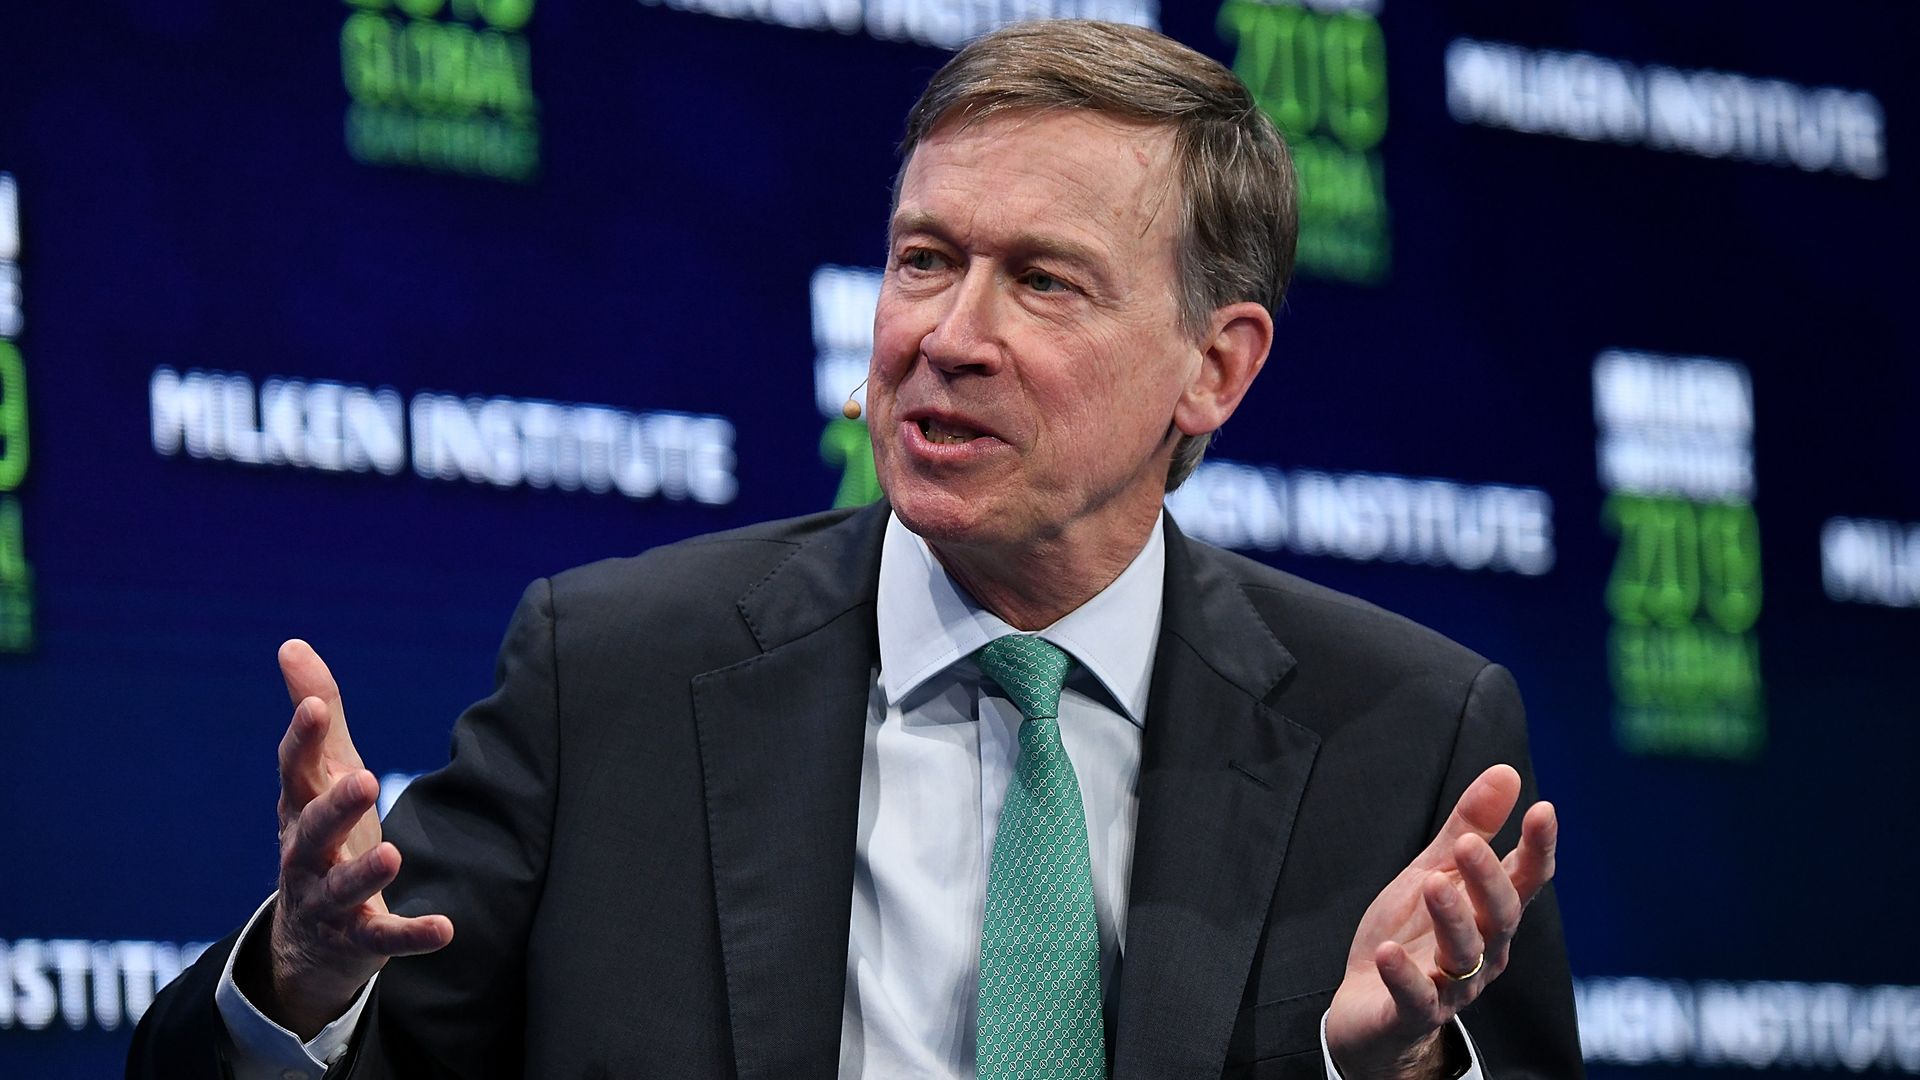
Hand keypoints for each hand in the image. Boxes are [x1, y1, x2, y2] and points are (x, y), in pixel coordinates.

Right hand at [240, 640, 453, 1038]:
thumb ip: (317, 712)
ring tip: (391, 854)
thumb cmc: (323, 833)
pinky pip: (384, 939)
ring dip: (364, 873)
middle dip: (336, 805)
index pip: (295, 770)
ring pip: (342, 887)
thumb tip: (291, 644)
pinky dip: (412, 935)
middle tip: (364, 778)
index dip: (303, 738)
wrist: (307, 940)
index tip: (314, 707)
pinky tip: (445, 929)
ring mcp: (329, 900)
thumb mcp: (322, 774)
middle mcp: (306, 854)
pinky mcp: (359, 939)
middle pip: (314, 828)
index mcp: (300, 807)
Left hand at [1325, 764, 1557, 1079]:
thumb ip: (1469, 826)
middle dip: (1488, 879)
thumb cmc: (1409, 935)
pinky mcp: (1414, 1012)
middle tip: (1468, 844)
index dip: (1537, 848)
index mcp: (1489, 913)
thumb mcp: (1433, 871)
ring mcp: (1452, 985)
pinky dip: (1404, 976)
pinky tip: (1387, 953)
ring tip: (1432, 885)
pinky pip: (1416, 998)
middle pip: (1499, 915)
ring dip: (1451, 919)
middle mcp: (1483, 951)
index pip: (1524, 879)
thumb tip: (1507, 772)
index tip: (1543, 810)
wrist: (1369, 1008)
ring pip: (1464, 954)